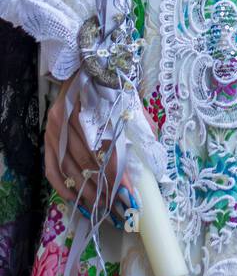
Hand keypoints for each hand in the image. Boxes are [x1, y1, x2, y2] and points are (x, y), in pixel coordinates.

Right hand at [45, 72, 158, 218]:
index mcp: (92, 109)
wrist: (84, 68)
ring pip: (70, 167)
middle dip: (103, 186)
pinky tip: (75, 198)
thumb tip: (152, 154)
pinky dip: (62, 186)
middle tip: (117, 205)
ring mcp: (54, 129)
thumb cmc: (110, 87)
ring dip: (86, 190)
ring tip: (100, 207)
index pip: (106, 148)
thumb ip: (140, 125)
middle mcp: (69, 119)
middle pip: (88, 160)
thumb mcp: (130, 101)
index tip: (127, 192)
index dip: (117, 172)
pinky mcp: (46, 137)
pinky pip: (51, 167)